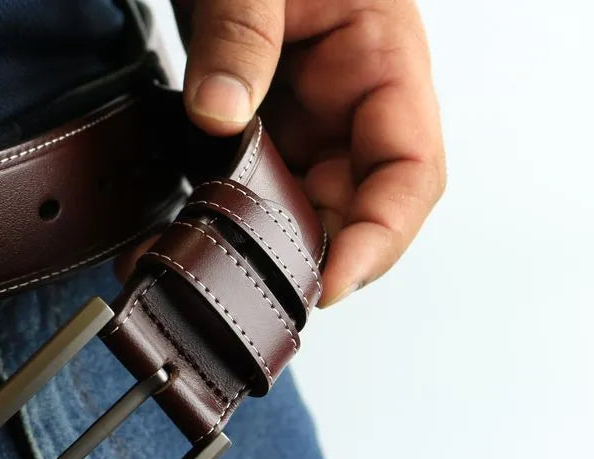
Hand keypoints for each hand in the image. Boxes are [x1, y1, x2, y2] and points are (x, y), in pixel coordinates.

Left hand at [174, 0, 445, 305]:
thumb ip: (242, 35)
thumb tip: (219, 115)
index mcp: (385, 61)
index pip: (410, 173)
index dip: (380, 238)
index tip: (330, 282)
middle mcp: (353, 105)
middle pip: (350, 206)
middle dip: (301, 254)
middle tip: (242, 287)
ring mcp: (307, 119)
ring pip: (298, 206)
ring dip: (255, 245)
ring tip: (197, 267)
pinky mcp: (262, 126)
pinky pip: (253, 184)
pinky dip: (222, 215)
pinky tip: (183, 233)